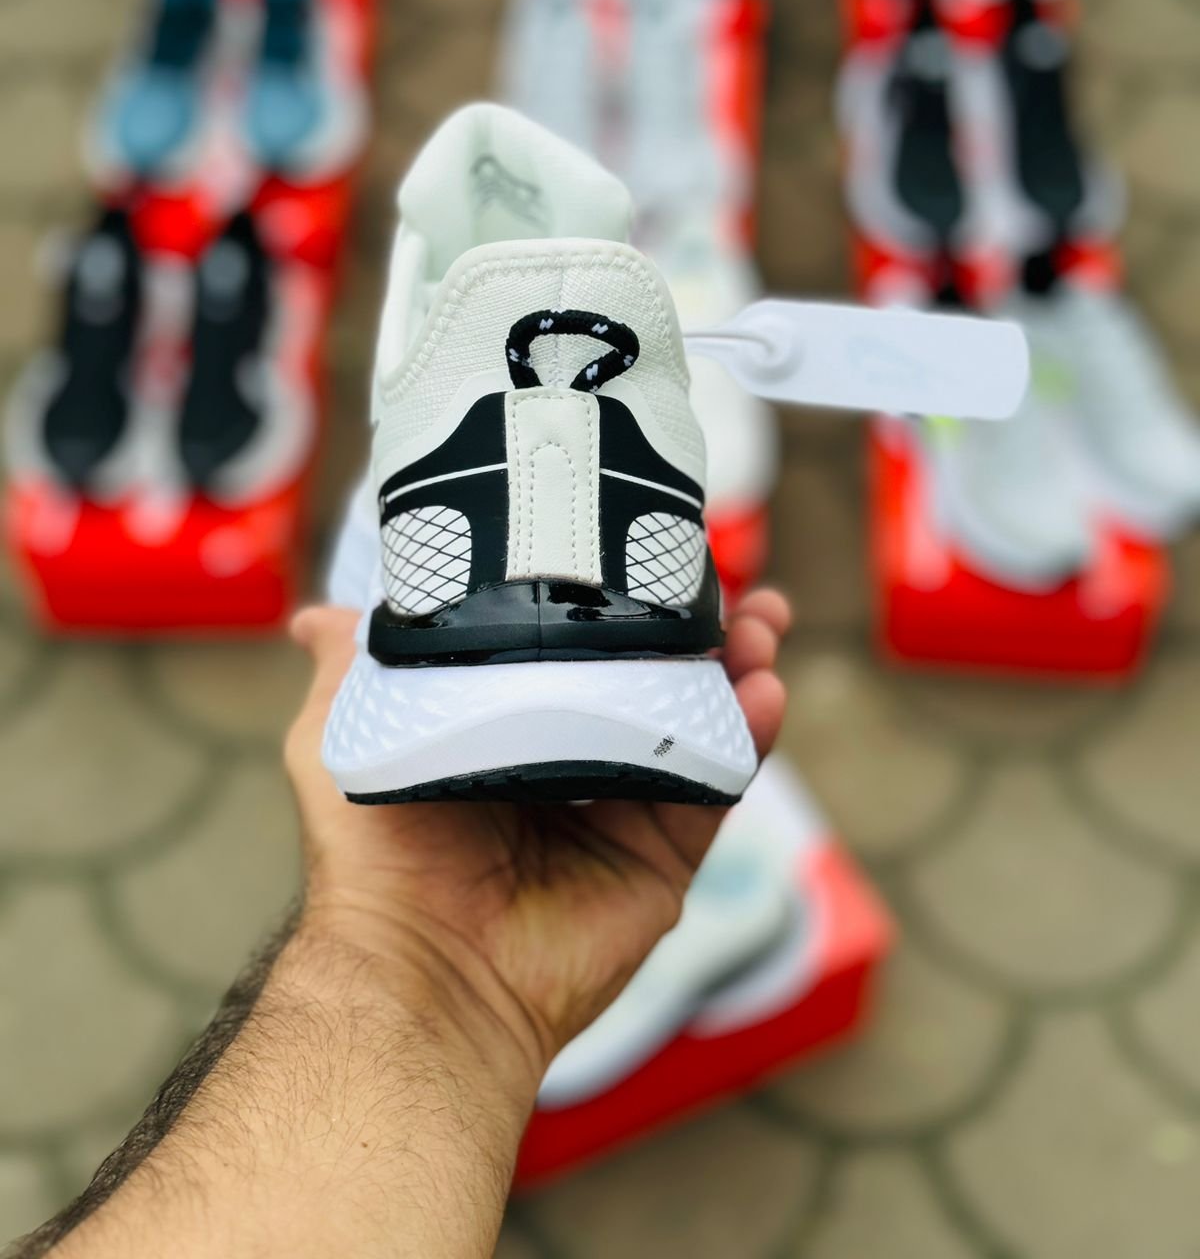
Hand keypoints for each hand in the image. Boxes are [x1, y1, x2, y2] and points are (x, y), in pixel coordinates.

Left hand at [286, 590, 790, 1110]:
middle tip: (731, 588)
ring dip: (741, 670)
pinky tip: (762, 692)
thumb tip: (314, 619)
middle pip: (657, 683)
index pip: (582, 655)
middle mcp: (575, 771)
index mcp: (510, 735)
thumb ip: (347, 672)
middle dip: (702, 631)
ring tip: (762, 625)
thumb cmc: (372, 862)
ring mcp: (624, 817)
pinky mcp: (661, 862)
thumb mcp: (343, 741)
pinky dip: (748, 737)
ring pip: (698, 726)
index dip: (621, 607)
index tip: (649, 556)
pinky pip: (716, 789)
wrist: (417, 969)